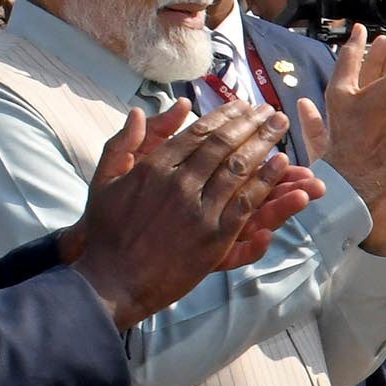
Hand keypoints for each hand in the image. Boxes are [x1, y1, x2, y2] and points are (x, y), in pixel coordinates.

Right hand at [65, 102, 298, 327]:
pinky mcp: (215, 238)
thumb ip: (122, 144)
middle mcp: (180, 184)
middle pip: (223, 146)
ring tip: (280, 127)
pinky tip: (281, 165)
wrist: (112, 280)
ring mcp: (199, 211)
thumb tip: (138, 112)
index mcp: (154, 168)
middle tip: (270, 111)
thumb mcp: (104, 181)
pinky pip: (247, 204)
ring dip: (264, 144)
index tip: (241, 105)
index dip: (223, 116)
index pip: (197, 134)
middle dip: (250, 124)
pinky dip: (266, 182)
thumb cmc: (105, 232)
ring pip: (239, 169)